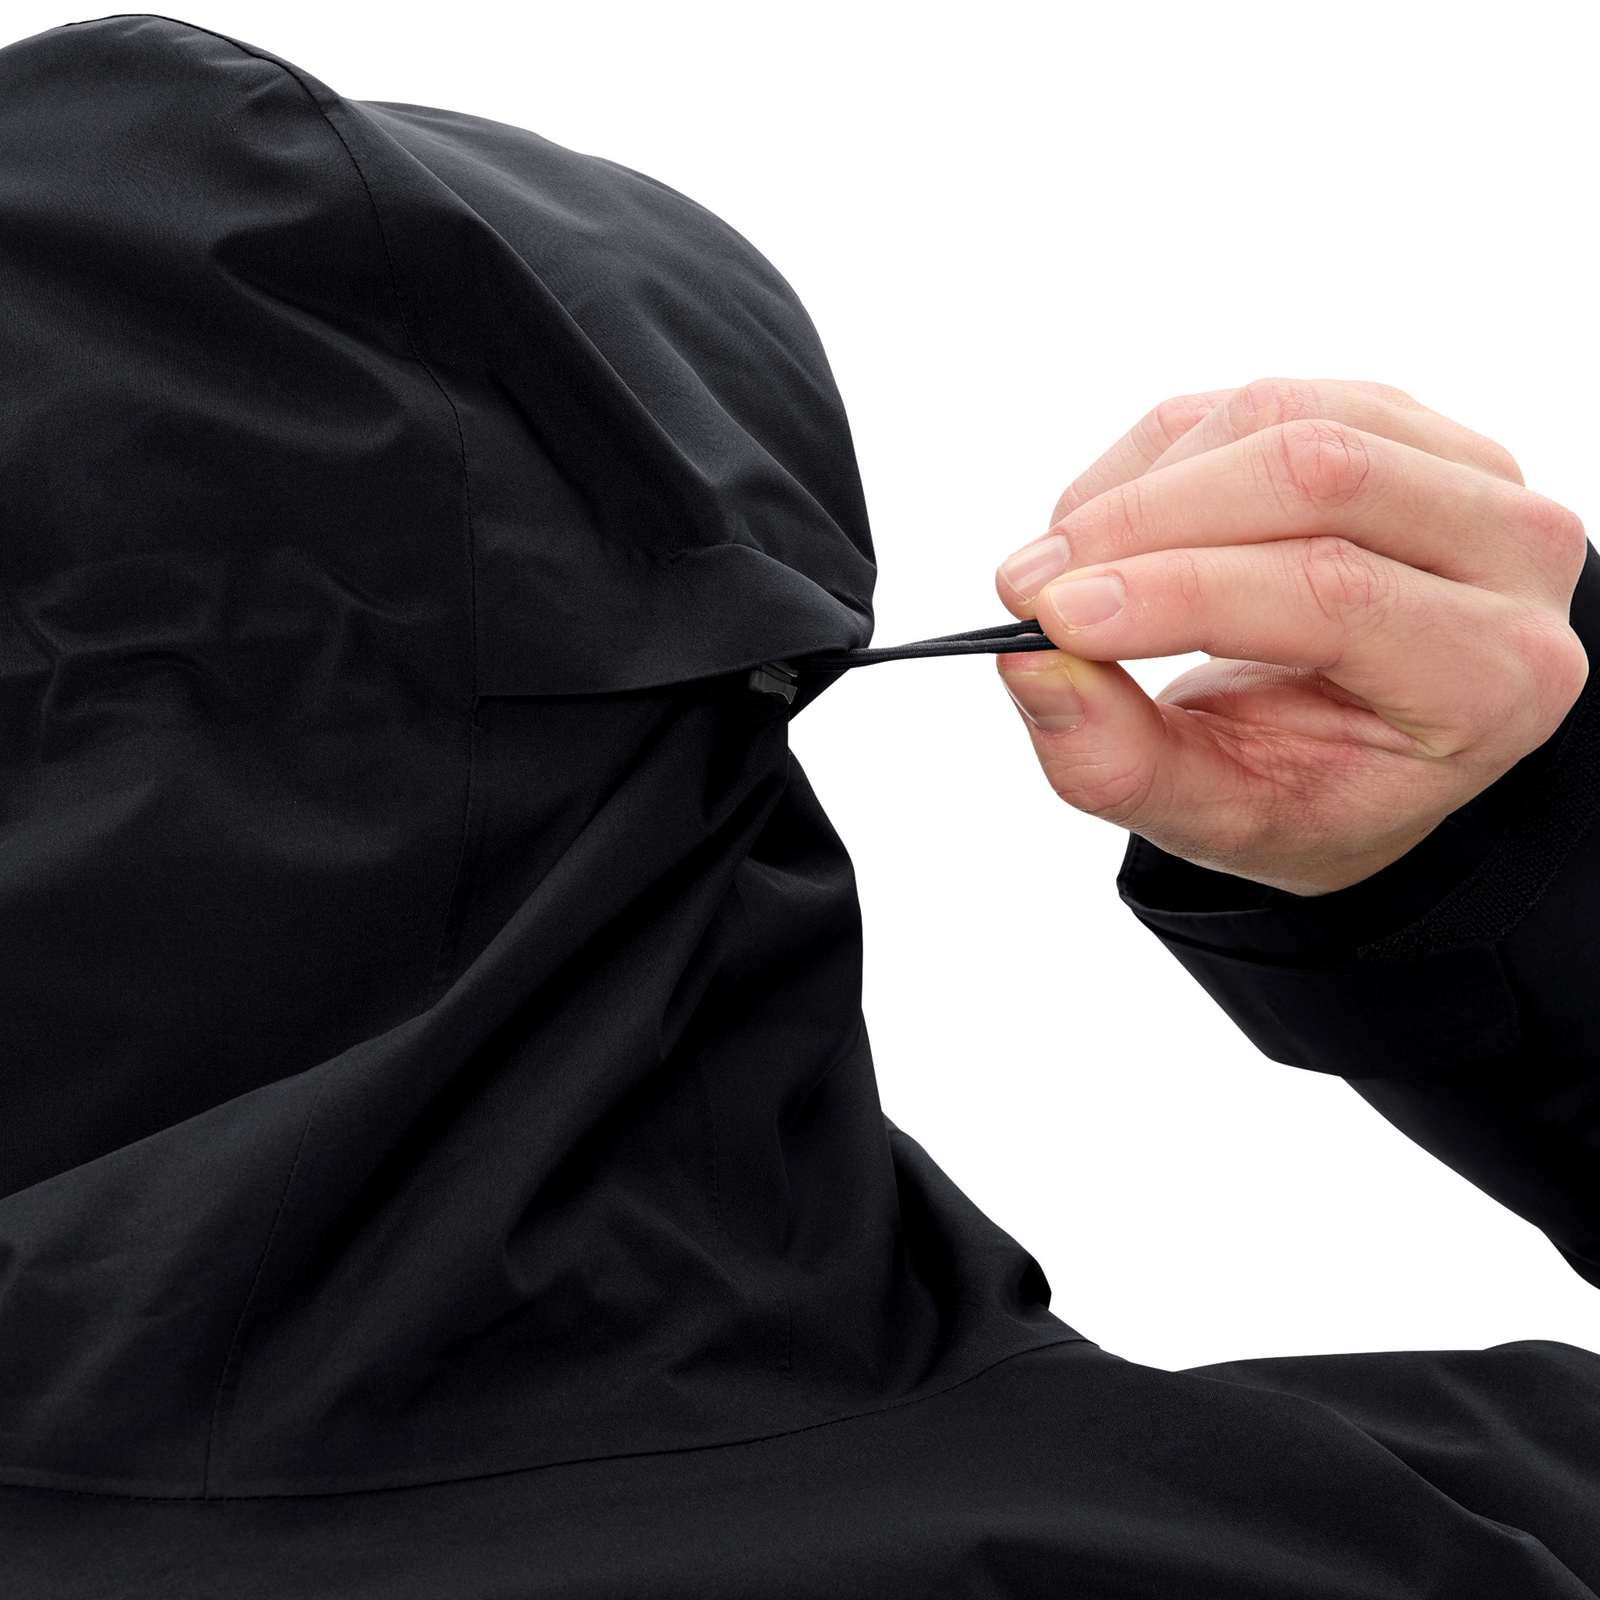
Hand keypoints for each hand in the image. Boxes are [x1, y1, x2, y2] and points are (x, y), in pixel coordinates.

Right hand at [994, 380, 1589, 895]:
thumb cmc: (1309, 785)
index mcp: (1493, 677)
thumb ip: (1119, 764)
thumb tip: (1029, 664)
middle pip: (1317, 473)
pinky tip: (1105, 530)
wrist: (1369, 745)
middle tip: (1026, 585)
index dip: (1176, 593)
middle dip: (1141, 521)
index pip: (1334, 593)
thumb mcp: (1216, 819)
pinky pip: (1252, 399)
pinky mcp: (1397, 418)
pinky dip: (1148, 460)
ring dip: (1136, 489)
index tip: (1050, 618)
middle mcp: (1513, 553)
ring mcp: (1465, 466)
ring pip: (1279, 414)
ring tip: (1060, 568)